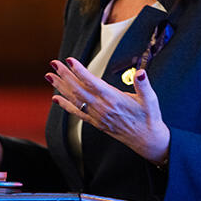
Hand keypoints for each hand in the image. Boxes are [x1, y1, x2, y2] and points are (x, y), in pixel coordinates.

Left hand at [46, 57, 169, 165]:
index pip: (93, 83)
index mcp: (114, 99)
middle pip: (79, 89)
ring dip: (61, 87)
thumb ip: (143, 85)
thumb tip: (140, 73)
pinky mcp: (96, 122)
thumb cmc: (149, 118)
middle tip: (53, 64)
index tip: (69, 61)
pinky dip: (65, 105)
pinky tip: (56, 99)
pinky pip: (77, 113)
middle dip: (65, 75)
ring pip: (75, 99)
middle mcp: (102, 108)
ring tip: (50, 76)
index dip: (80, 71)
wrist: (147, 140)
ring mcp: (97, 116)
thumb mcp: (151, 99)